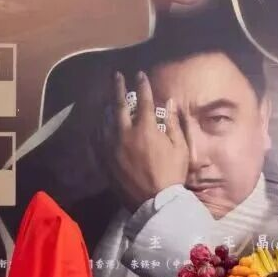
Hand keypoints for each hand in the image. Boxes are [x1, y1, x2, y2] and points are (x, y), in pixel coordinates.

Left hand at [106, 71, 186, 210]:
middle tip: (116, 76)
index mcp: (145, 128)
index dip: (142, 85)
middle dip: (118, 87)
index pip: (143, 100)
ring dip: (107, 106)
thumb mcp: (180, 147)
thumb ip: (172, 123)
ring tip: (108, 99)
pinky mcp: (104, 160)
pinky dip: (98, 128)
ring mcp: (111, 147)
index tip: (140, 74)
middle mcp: (125, 133)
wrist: (154, 202)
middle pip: (118, 105)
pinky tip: (99, 124)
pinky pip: (97, 139)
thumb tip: (169, 102)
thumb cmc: (171, 174)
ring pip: (105, 120)